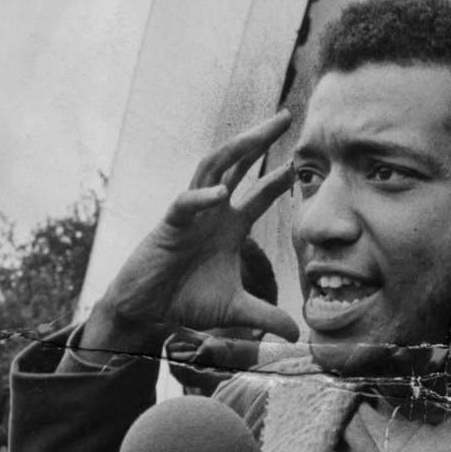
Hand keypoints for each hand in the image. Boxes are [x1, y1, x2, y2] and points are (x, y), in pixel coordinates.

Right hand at [81, 112, 299, 355]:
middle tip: (286, 116)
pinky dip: (201, 198)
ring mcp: (190, 214)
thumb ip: (266, 316)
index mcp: (229, 225)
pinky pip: (184, 204)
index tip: (304, 162)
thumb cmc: (186, 301)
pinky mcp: (168, 227)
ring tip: (259, 134)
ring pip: (212, 169)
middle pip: (239, 164)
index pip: (260, 193)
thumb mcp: (236, 310)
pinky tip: (219, 195)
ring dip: (235, 149)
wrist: (146, 310)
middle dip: (261, 139)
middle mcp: (212, 211)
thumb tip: (298, 335)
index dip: (281, 177)